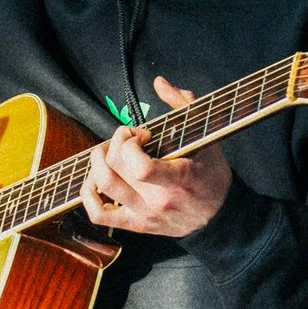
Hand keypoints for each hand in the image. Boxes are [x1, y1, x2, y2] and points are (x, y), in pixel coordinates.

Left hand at [79, 77, 229, 236]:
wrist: (219, 217)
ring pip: (103, 186)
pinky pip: (99, 215)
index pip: (140, 167)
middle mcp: (158, 201)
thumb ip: (184, 106)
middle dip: (115, 142)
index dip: (130, 144)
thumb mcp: (206, 138)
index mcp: (179, 179)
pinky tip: (95, 180)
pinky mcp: (136, 225)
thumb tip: (159, 83)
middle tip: (128, 138)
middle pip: (116, 168)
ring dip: (96, 162)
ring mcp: (145, 215)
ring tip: (107, 152)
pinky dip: (88, 195)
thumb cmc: (212, 176)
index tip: (142, 135)